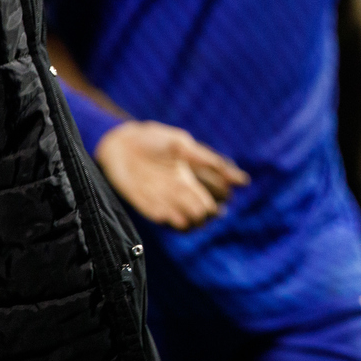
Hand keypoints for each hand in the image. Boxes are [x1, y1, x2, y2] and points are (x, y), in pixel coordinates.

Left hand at [94, 120, 249, 230]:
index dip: (221, 198)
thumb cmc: (154, 140)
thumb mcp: (182, 145)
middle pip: (200, 210)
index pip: (213, 194)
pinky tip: (175, 219)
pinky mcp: (145, 204)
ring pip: (184, 218)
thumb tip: (240, 178)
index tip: (224, 197)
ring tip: (191, 218)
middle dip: (206, 213)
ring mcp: (163, 198)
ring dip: (190, 221)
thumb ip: (206, 160)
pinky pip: (161, 218)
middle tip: (206, 211)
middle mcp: (179, 190)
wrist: (119, 143)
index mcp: (191, 175)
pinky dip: (170, 221)